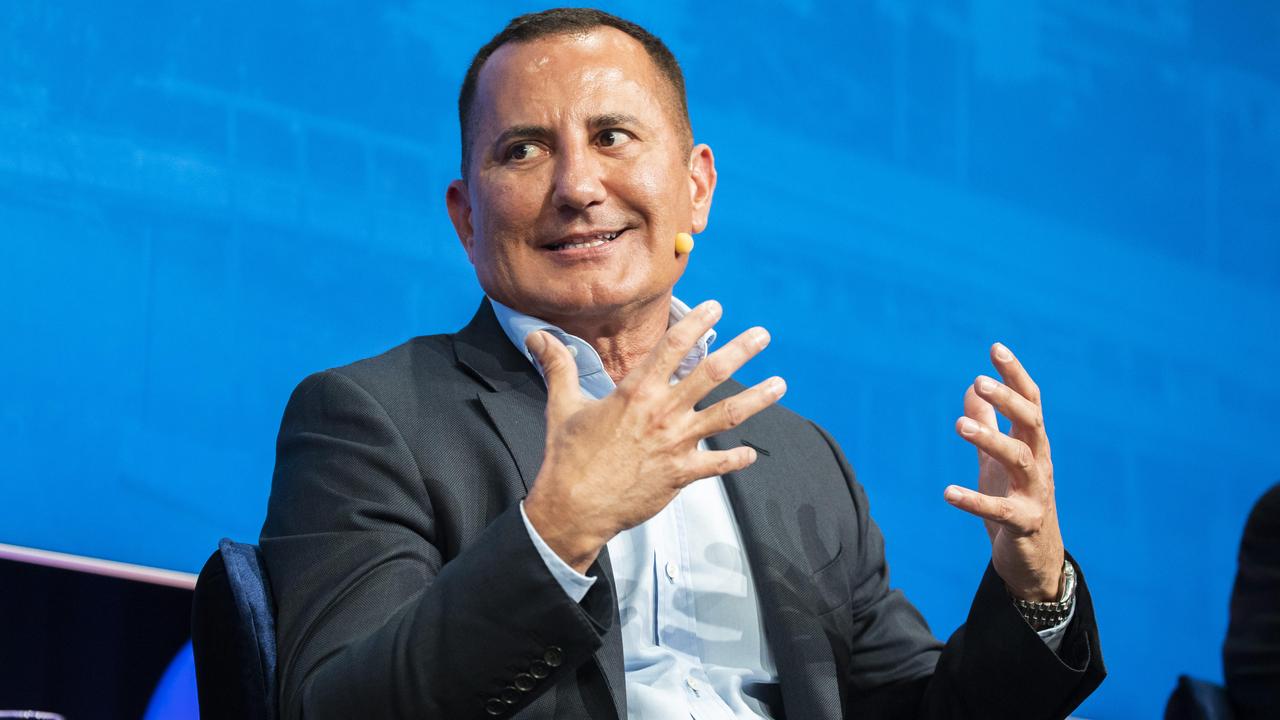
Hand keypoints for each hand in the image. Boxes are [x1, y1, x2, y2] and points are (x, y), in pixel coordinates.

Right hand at [523, 300, 786, 572]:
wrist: (573, 507)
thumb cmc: (567, 456)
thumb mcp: (561, 405)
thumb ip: (557, 366)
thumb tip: (536, 335)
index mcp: (635, 391)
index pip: (673, 346)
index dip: (696, 323)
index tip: (716, 308)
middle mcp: (662, 412)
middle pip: (711, 373)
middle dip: (740, 350)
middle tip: (762, 334)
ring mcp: (676, 444)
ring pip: (727, 415)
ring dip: (757, 398)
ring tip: (780, 384)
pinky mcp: (681, 475)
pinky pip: (718, 464)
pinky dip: (736, 459)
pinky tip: (751, 453)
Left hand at [945, 342, 1064, 601]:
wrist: (1036, 560)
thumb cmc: (1017, 500)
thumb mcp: (997, 460)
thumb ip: (988, 424)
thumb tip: (970, 387)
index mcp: (1033, 444)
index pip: (1030, 402)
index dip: (1015, 375)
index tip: (995, 348)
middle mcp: (1039, 463)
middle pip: (1031, 423)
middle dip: (1008, 401)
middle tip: (980, 381)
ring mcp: (1035, 494)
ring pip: (1018, 460)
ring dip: (990, 440)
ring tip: (960, 425)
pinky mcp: (1023, 523)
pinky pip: (1000, 510)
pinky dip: (974, 500)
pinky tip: (947, 492)